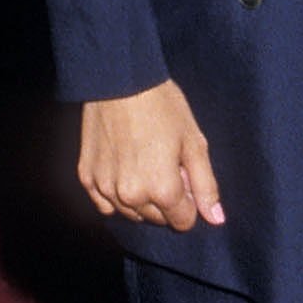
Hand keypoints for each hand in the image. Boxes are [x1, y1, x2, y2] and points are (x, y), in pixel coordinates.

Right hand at [77, 80, 224, 229]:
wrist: (119, 81)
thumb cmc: (163, 108)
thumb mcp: (194, 143)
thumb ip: (205, 185)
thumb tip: (216, 219)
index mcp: (162, 190)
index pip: (183, 221)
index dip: (189, 200)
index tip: (185, 174)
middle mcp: (131, 197)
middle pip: (157, 219)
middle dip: (166, 200)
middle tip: (166, 163)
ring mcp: (104, 189)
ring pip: (131, 213)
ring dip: (142, 199)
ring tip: (145, 162)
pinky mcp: (86, 178)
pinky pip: (105, 204)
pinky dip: (116, 196)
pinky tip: (124, 170)